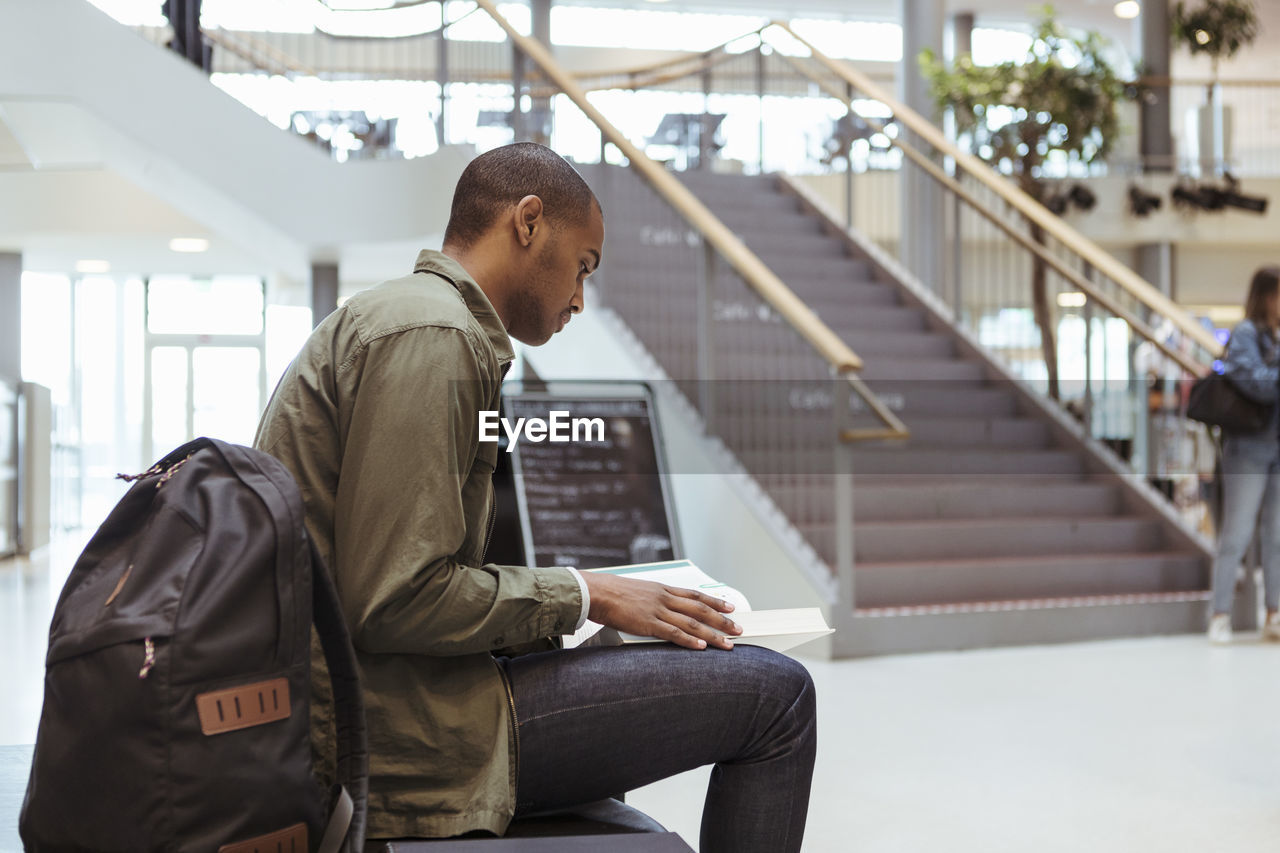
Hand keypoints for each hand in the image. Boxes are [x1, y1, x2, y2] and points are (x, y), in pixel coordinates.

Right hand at [581, 573, 741, 650]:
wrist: (598, 592)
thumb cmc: (613, 592)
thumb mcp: (639, 591)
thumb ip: (652, 599)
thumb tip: (660, 606)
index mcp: (663, 589)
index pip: (696, 596)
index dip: (715, 602)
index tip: (730, 607)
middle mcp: (665, 598)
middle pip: (701, 609)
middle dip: (722, 619)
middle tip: (738, 628)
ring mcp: (658, 611)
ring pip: (692, 623)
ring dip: (712, 634)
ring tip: (727, 643)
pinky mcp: (648, 624)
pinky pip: (673, 633)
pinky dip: (689, 640)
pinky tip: (701, 646)